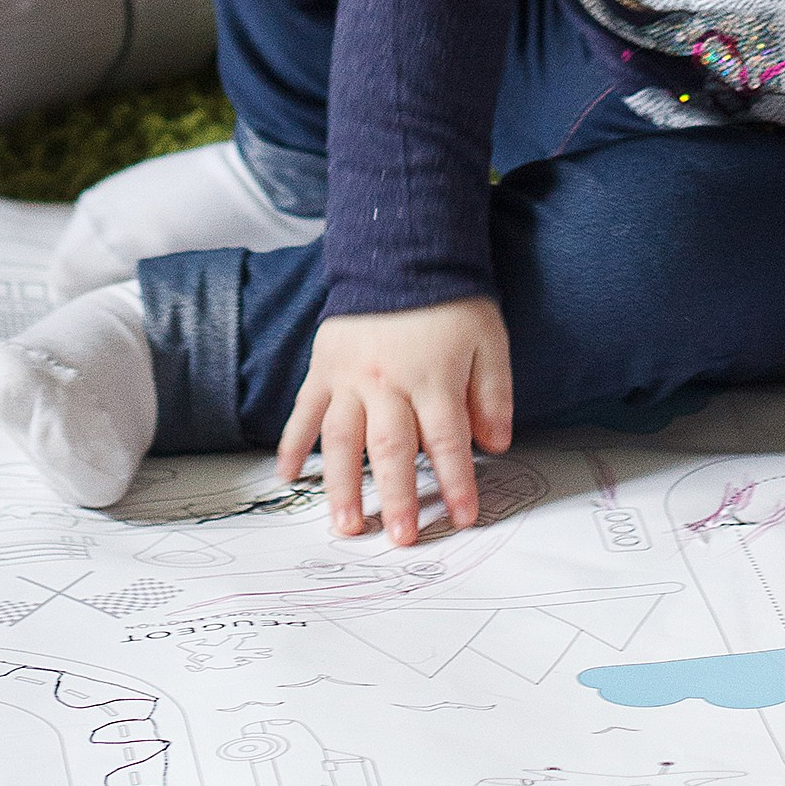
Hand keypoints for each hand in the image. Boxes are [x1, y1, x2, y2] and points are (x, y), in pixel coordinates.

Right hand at [278, 300, 512, 544]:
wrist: (401, 248)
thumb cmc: (450, 299)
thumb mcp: (488, 339)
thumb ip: (493, 394)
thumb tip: (496, 446)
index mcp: (431, 376)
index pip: (448, 441)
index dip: (458, 482)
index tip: (464, 518)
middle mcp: (387, 382)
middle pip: (391, 449)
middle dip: (399, 497)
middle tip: (401, 537)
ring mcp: (349, 376)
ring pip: (341, 440)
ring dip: (343, 486)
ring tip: (347, 525)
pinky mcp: (324, 367)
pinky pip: (304, 410)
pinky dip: (292, 444)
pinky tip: (288, 477)